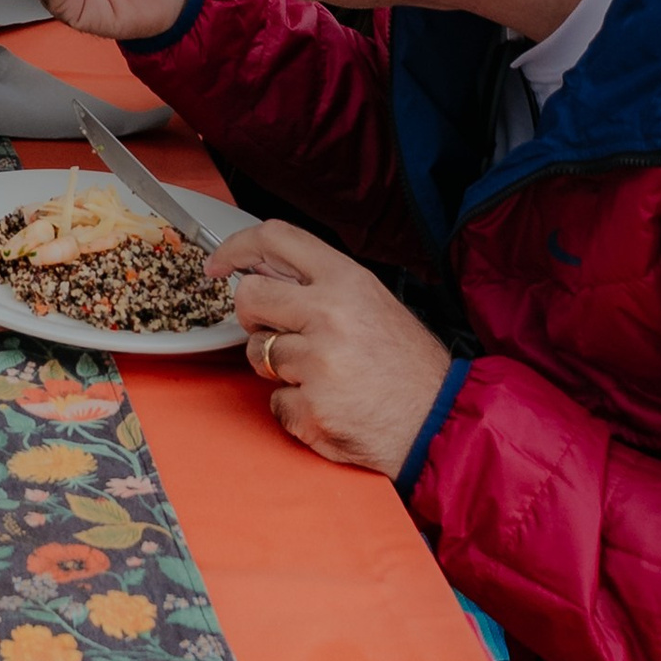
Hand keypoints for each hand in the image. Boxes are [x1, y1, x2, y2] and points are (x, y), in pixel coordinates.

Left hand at [209, 221, 452, 473]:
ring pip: (257, 354)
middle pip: (249, 296)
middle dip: (252, 317)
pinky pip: (275, 402)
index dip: (236, 247)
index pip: (276, 237)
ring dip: (278, 368)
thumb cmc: (406, 365)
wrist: (441, 422)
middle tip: (277, 332)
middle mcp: (329, 314)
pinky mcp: (311, 409)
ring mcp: (318, 363)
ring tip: (321, 376)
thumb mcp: (371, 302)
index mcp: (347, 281)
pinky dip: (295, 409)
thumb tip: (261, 269)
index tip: (218, 265)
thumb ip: (319, 283)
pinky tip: (330, 407)